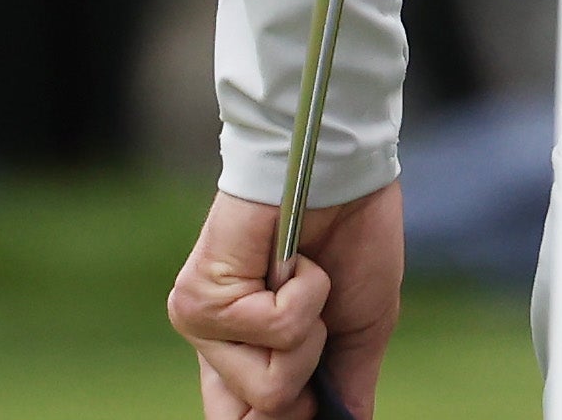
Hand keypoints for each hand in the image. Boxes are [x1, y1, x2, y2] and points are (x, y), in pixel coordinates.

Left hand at [166, 179, 399, 418]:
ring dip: (310, 330)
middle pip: (263, 419)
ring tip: (304, 278)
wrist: (340, 168)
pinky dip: (306, 294)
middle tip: (318, 324)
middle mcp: (212, 347)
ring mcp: (201, 324)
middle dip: (309, 377)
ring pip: (270, 386)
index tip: (316, 404)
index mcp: (244, 358)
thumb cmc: (351, 238)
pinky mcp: (201, 297)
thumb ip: (345, 387)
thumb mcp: (360, 329)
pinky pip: (273, 331)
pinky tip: (295, 258)